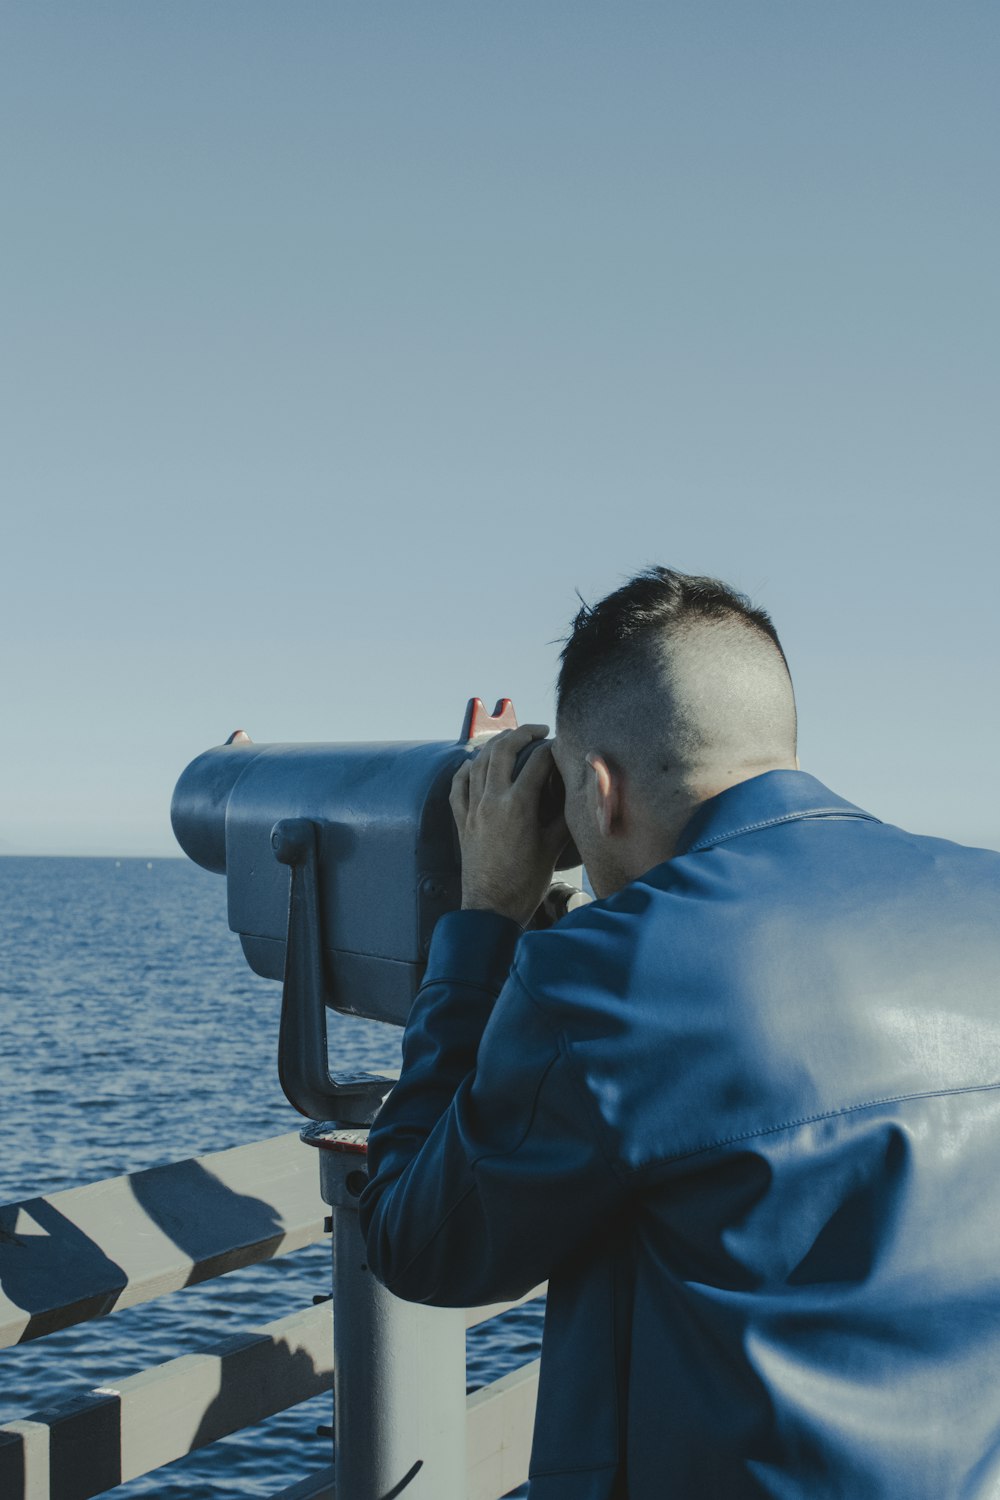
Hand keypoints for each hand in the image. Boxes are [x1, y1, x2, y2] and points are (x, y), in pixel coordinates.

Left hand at [449, 723, 570, 926]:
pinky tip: (475, 763)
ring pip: (478, 761)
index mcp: (518, 805)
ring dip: (495, 744)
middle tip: (538, 730)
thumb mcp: (554, 847)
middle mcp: (492, 800)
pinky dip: (467, 767)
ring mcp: (472, 808)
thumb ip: (564, 814)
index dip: (552, 748)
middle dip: (522, 733)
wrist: (491, 908)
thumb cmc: (526, 883)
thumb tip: (576, 792)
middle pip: (503, 749)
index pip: (537, 761)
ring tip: (511, 739)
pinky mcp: (461, 820)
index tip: (562, 745)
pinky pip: (458, 784)